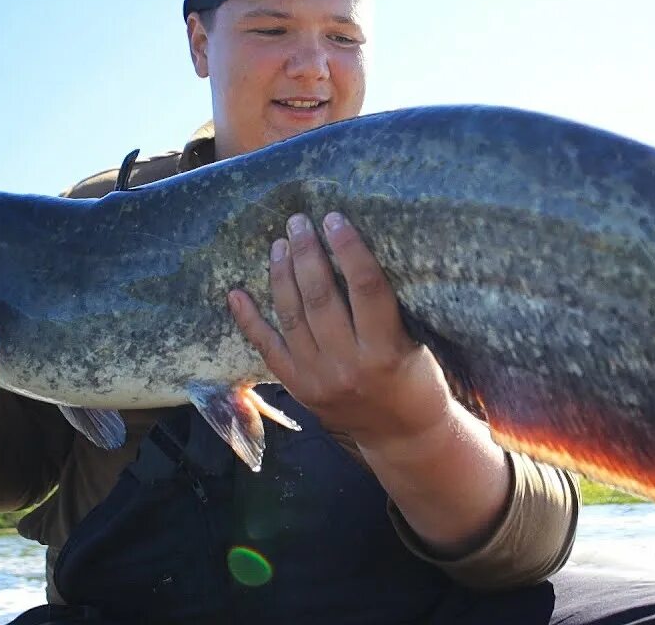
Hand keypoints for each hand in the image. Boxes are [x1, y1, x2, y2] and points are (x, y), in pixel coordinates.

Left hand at [227, 212, 451, 446]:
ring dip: (282, 275)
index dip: (349, 248)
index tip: (335, 218)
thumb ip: (386, 310)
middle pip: (321, 297)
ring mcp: (318, 379)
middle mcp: (348, 365)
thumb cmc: (417, 380)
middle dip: (307, 253)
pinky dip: (250, 320)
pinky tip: (237, 293)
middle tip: (298, 222)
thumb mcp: (416, 343)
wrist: (402, 436)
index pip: (366, 287)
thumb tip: (353, 252)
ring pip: (292, 316)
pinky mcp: (299, 388)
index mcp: (386, 351)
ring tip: (280, 244)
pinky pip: (268, 348)